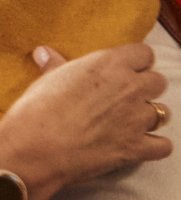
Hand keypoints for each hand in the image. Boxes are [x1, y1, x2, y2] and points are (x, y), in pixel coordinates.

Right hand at [0, 42, 171, 199]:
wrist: (35, 147)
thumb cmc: (37, 109)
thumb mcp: (46, 80)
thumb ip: (55, 65)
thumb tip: (44, 52)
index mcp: (109, 65)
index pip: (143, 54)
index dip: (134, 63)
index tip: (122, 71)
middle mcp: (130, 88)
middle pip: (158, 82)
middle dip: (145, 89)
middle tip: (123, 97)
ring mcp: (136, 119)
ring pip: (163, 113)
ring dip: (149, 117)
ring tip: (129, 122)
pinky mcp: (136, 147)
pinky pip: (163, 146)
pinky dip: (154, 146)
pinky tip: (139, 145)